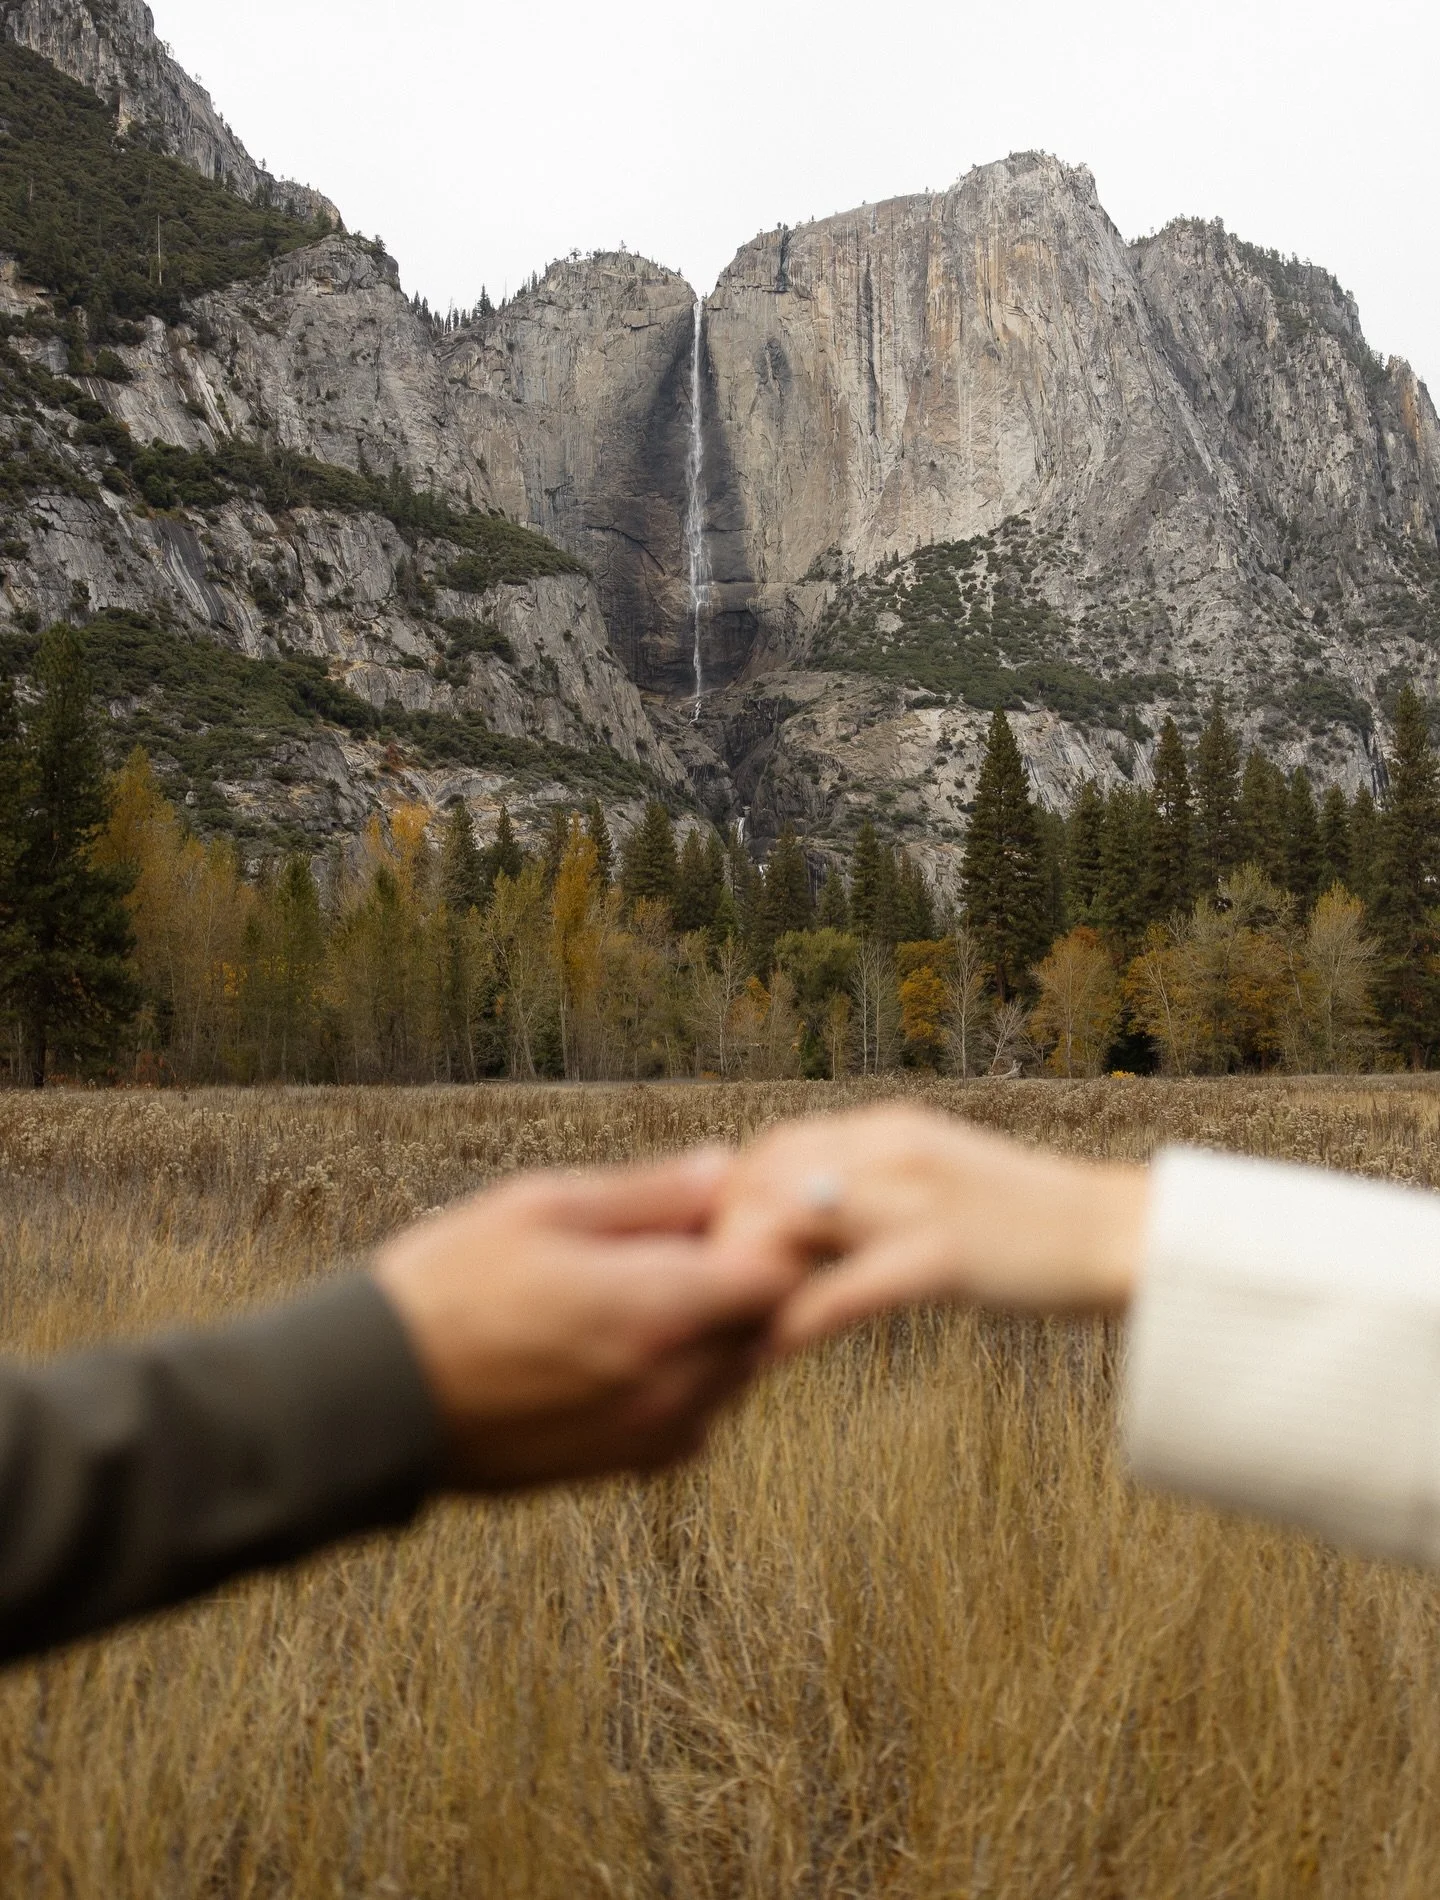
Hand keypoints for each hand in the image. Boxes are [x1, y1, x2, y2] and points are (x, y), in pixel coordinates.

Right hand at [373, 1149, 800, 1490]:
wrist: (372, 1396)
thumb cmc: (448, 1285)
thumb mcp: (542, 1207)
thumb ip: (648, 1194)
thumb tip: (721, 1168)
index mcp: (658, 1310)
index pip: (776, 1278)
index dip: (762, 1237)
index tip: (724, 1212)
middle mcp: (670, 1384)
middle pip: (763, 1330)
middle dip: (741, 1284)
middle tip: (681, 1245)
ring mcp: (647, 1436)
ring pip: (733, 1378)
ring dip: (715, 1335)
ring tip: (640, 1293)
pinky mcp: (618, 1469)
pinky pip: (693, 1423)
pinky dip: (684, 1384)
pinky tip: (623, 1350)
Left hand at [712, 1107, 1149, 1350]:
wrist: (1120, 1235)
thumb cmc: (1023, 1222)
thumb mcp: (935, 1181)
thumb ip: (869, 1187)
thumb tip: (797, 1219)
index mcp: (886, 1128)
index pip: (770, 1148)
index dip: (728, 1202)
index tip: (712, 1258)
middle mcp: (890, 1149)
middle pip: (762, 1180)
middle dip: (721, 1241)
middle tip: (704, 1305)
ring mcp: (916, 1199)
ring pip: (787, 1224)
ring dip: (741, 1281)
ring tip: (717, 1333)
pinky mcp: (942, 1256)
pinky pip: (842, 1291)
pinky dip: (792, 1326)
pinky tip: (765, 1360)